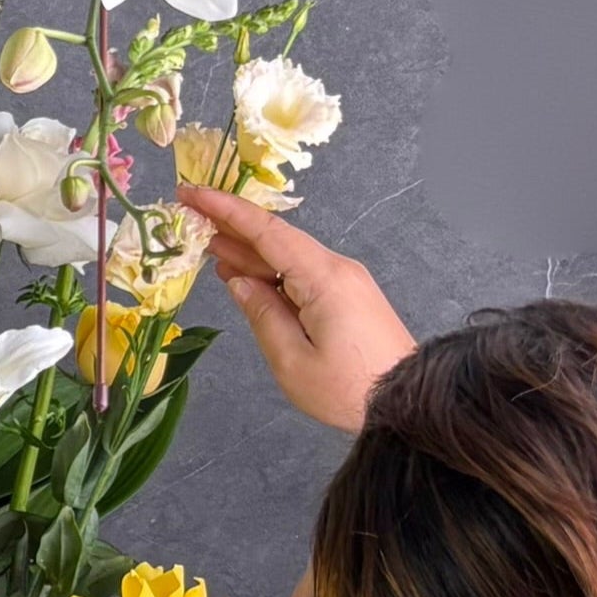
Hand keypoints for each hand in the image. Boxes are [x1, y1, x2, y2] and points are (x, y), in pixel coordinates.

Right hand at [177, 186, 416, 432]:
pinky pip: (299, 273)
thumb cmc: (348, 388)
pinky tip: (241, 272)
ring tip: (206, 244)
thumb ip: (261, 314)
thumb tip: (238, 282)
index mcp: (322, 278)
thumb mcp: (292, 360)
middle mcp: (335, 269)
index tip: (190, 193)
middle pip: (276, 239)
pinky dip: (267, 269)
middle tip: (188, 218)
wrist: (408, 402)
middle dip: (231, 226)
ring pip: (287, 256)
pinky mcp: (346, 296)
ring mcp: (344, 281)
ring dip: (247, 250)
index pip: (266, 232)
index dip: (225, 210)